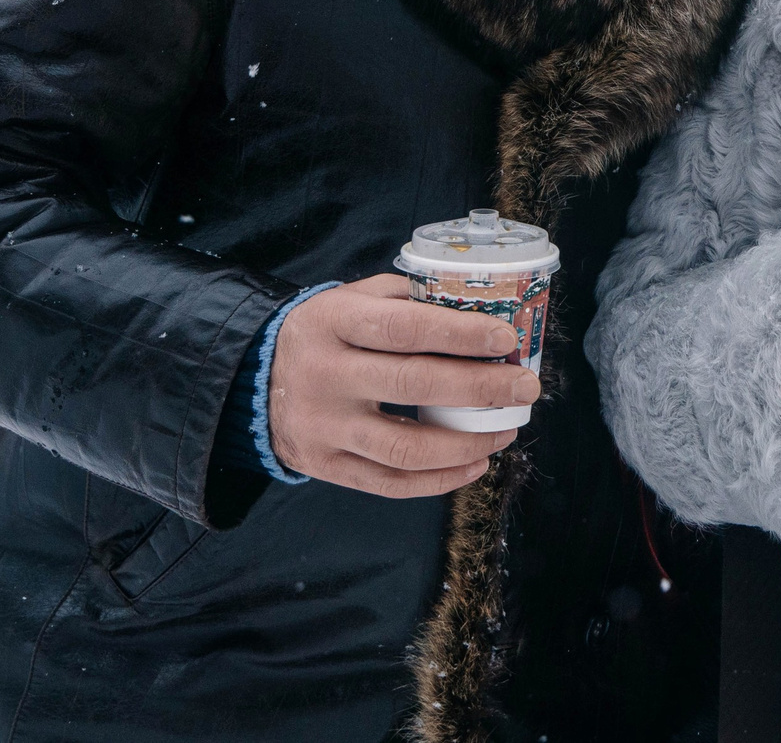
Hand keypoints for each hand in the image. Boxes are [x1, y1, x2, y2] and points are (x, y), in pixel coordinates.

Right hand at [267, 274, 537, 495]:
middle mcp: (324, 374)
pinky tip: (475, 463)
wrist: (254, 379)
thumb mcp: (356, 298)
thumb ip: (411, 300)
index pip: (404, 328)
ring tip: (505, 431)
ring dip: (466, 443)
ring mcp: (322, 426)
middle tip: (526, 387)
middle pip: (413, 385)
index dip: (460, 333)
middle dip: (481, 388)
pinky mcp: (323, 465)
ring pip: (404, 446)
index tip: (507, 338)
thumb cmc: (329, 331)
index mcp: (334, 321)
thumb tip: (486, 310)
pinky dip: (438, 480)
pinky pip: (388, 483)